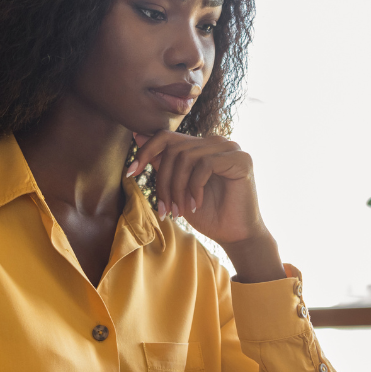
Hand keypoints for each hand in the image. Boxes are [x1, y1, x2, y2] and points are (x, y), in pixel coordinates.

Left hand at [128, 132, 285, 281]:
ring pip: (186, 156)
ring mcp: (230, 148)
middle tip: (164, 209)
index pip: (167, 136)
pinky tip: (197, 205)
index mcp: (201, 146)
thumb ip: (163, 163)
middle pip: (174, 149)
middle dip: (163, 182)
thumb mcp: (177, 188)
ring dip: (177, 189)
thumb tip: (138, 136)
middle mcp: (216, 142)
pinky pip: (204, 164)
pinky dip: (195, 188)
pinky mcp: (241, 159)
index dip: (146, 151)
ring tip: (180, 211)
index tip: (130, 173)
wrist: (235, 235)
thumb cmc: (208, 214)